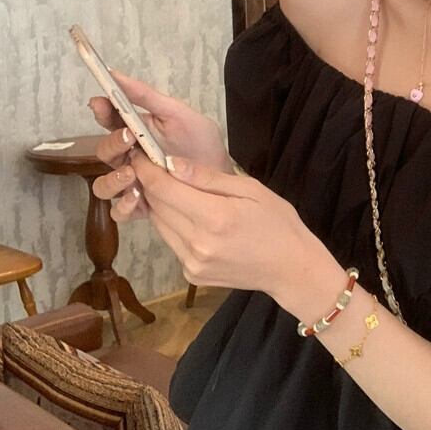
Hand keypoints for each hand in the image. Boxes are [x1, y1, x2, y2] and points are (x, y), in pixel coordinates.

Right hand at [90, 69, 230, 223]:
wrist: (222, 175)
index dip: (101, 110)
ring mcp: (134, 183)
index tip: (101, 103)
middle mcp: (129, 158)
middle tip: (130, 138)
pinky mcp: (142, 206)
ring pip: (104, 185)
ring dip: (113, 178)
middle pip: (103, 152)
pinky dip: (123, 206)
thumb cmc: (201, 143)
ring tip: (132, 173)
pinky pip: (120, 211)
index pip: (109, 120)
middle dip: (112, 143)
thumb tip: (116, 74)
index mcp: (135, 131)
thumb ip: (147, 96)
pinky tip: (138, 197)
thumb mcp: (178, 113)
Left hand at [130, 151, 332, 299]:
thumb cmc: (277, 222)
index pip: (163, 189)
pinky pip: (172, 243)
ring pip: (160, 225)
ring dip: (161, 205)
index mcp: (214, 217)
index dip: (146, 169)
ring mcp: (192, 263)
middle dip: (151, 184)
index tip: (139, 154)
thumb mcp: (250, 189)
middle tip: (155, 167)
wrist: (291, 268)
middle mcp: (197, 243)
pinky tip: (192, 218)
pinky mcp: (191, 275)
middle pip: (156, 207)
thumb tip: (171, 163)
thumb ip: (208, 178)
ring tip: (174, 190)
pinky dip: (174, 226)